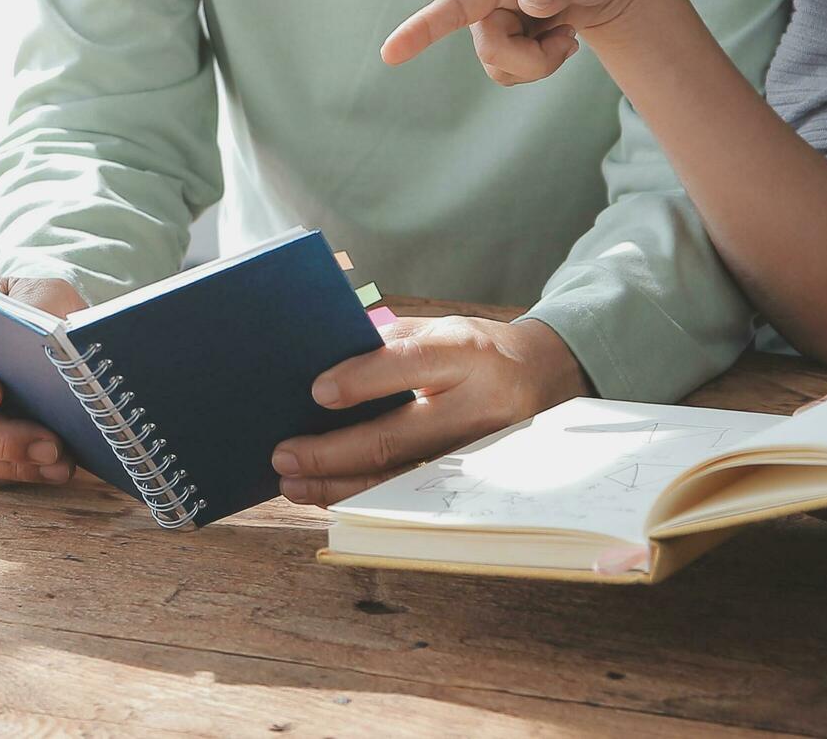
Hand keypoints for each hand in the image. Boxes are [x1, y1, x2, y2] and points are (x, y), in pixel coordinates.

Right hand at [0, 277, 88, 487]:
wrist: (46, 335)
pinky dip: (21, 475)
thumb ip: (40, 307)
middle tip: (49, 443)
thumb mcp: (41, 293)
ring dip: (15, 464)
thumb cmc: (36, 309)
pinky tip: (56, 469)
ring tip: (60, 461)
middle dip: (0, 438)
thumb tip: (56, 339)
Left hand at [269, 316, 590, 505]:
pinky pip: (407, 495)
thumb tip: (318, 359)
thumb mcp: (441, 329)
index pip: (409, 365)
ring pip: (398, 479)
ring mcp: (476, 452)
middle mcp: (477, 405)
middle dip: (332, 452)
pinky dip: (361, 496)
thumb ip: (388, 342)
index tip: (316, 392)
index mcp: (466, 353)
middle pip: (396, 437)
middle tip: (284, 454)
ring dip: (338, 485)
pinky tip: (326, 493)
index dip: (362, 379)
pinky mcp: (471, 482)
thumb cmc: (474, 350)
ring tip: (292, 482)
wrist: (543, 379)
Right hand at [379, 0, 668, 84]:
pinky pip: (510, 73)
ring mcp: (489, 18)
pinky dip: (541, 64)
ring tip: (567, 31)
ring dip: (542, 62)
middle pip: (491, 48)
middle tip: (571, 37)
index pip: (458, 0)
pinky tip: (557, 39)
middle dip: (536, 59)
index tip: (389, 54)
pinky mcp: (499, 38)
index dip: (423, 28)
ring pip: (499, 67)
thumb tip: (530, 4)